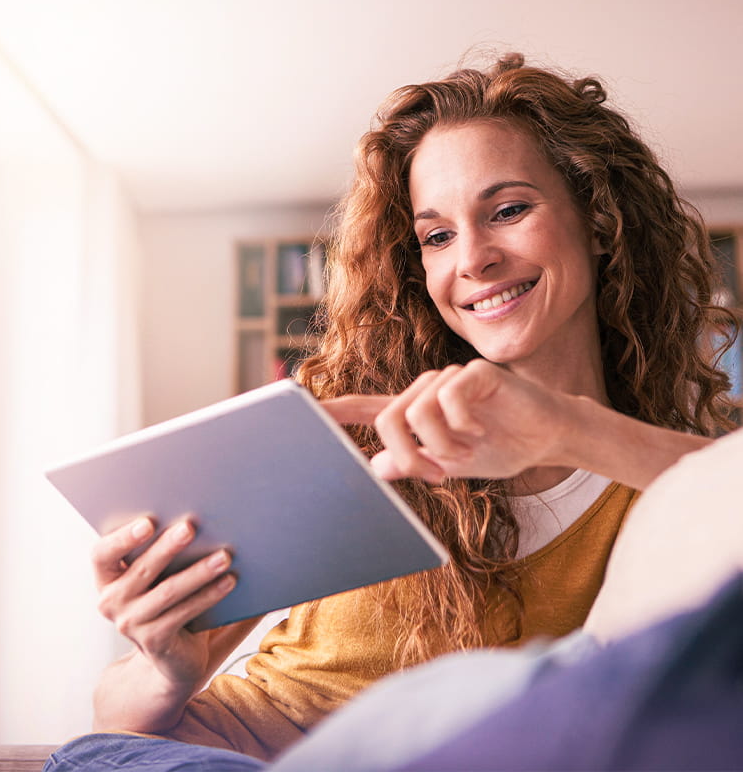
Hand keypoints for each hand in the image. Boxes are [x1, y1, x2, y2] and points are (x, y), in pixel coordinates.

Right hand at [92, 517, 235, 693]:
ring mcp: (131, 623)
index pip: (102, 553)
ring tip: (224, 556)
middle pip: (142, 569)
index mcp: (107, 577)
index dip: (122, 537)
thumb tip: (200, 516)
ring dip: (199, 571)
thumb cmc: (167, 599)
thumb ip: (164, 550)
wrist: (172, 655)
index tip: (148, 522)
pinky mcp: (154, 640)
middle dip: (168, 546)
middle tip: (190, 527)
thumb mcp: (157, 575)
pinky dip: (209, 595)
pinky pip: (184, 612)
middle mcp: (111, 601)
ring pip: (168, 591)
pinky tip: (228, 581)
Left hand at [322, 360, 569, 482]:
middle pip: (388, 418)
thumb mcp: (452, 463)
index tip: (300, 412)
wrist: (547, 436)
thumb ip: (415, 461)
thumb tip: (376, 466)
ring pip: (418, 412)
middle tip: (438, 475)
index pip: (366, 407)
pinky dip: (463, 427)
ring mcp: (450, 378)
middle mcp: (427, 389)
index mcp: (417, 411)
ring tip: (470, 450)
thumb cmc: (501, 445)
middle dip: (409, 456)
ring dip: (443, 446)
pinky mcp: (474, 373)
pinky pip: (449, 400)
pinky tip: (483, 432)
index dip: (333, 411)